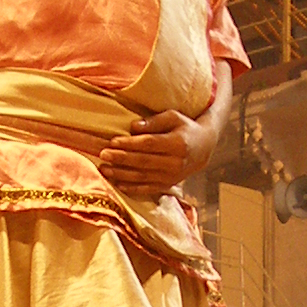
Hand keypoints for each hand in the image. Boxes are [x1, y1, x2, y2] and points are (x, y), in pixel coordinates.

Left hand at [100, 106, 217, 200]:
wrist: (203, 148)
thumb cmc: (184, 128)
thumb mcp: (174, 117)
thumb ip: (154, 121)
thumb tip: (133, 127)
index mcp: (177, 144)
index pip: (149, 144)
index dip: (130, 144)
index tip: (112, 141)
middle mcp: (175, 163)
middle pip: (143, 161)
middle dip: (121, 159)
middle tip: (102, 155)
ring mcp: (172, 177)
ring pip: (142, 177)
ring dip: (121, 174)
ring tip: (104, 169)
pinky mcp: (168, 185)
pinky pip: (148, 188)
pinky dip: (132, 188)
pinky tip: (118, 184)